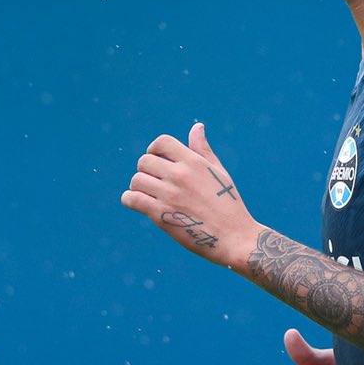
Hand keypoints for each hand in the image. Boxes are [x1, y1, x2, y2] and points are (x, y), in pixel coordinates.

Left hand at [120, 122, 262, 268]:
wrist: (234, 237)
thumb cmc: (228, 204)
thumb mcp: (219, 172)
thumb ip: (203, 150)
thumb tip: (197, 127)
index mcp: (194, 162)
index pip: (161, 142)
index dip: (155, 150)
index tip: (158, 161)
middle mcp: (180, 175)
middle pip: (144, 161)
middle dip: (146, 170)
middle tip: (154, 182)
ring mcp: (169, 195)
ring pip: (136, 180)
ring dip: (138, 187)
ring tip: (148, 195)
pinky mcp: (161, 215)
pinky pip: (132, 199)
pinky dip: (129, 200)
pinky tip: (137, 203)